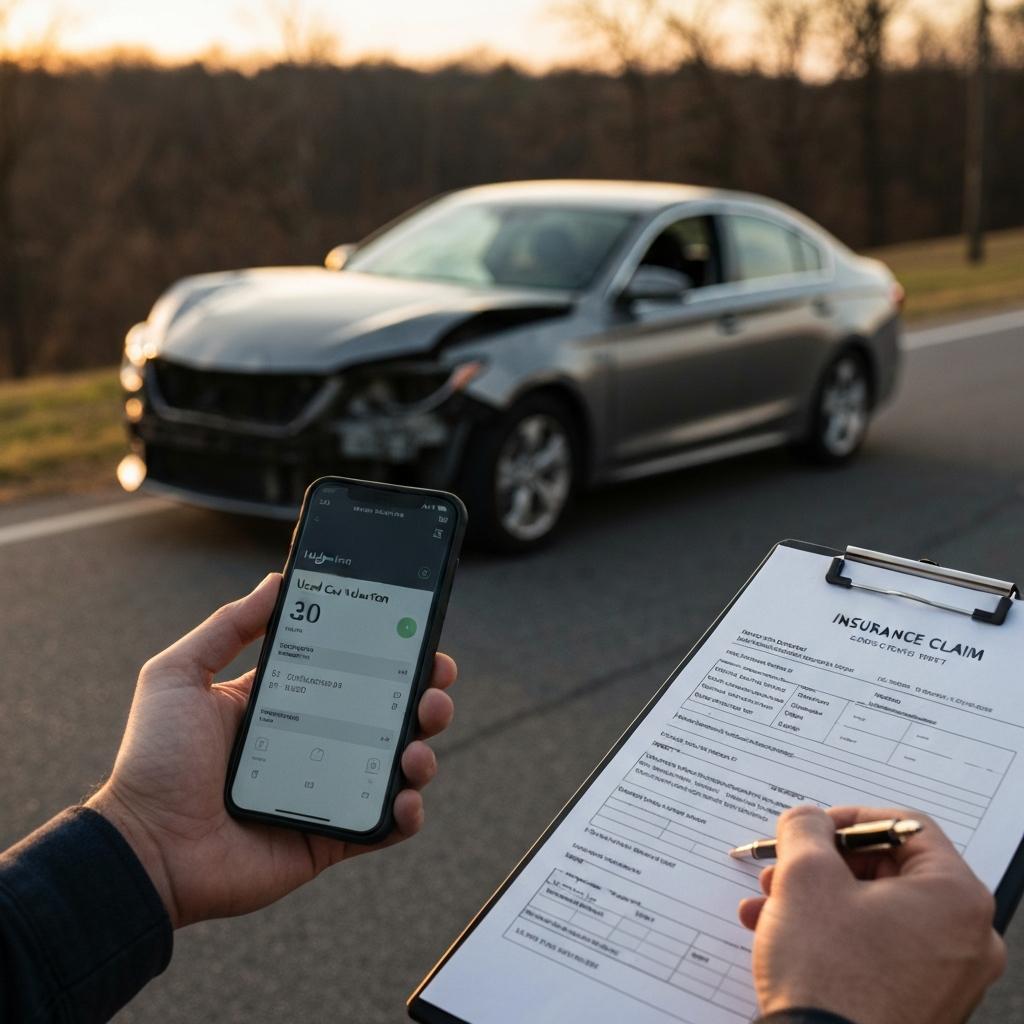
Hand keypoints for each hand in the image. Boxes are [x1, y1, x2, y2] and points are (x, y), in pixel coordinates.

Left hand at [87, 573, 456, 928]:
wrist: (143, 850)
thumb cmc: (154, 761)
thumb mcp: (180, 674)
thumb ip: (228, 626)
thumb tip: (277, 580)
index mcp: (289, 703)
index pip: (354, 671)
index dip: (393, 654)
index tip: (418, 636)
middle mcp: (316, 742)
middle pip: (390, 714)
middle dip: (426, 696)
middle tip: (435, 686)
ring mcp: (327, 791)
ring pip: (397, 766)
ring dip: (423, 752)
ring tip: (416, 749)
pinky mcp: (330, 840)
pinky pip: (384, 826)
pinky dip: (406, 813)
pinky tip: (404, 799)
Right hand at [737, 805, 1004, 1023]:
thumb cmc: (827, 972)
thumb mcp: (805, 876)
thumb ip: (806, 829)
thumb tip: (809, 820)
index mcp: (955, 897)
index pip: (907, 827)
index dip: (850, 819)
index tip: (811, 826)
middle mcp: (967, 938)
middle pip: (891, 870)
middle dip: (826, 864)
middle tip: (783, 865)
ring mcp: (948, 979)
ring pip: (877, 912)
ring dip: (819, 898)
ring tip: (768, 902)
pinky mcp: (922, 1006)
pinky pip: (879, 949)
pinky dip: (834, 934)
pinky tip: (782, 933)